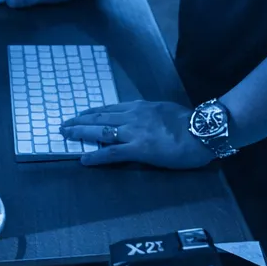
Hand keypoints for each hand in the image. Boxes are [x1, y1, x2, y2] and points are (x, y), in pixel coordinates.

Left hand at [60, 100, 214, 169]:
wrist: (203, 131)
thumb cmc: (189, 123)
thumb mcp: (165, 111)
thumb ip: (150, 115)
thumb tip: (143, 119)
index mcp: (140, 107)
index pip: (109, 108)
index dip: (91, 112)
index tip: (79, 115)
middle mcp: (133, 116)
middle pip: (99, 117)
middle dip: (79, 121)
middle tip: (63, 125)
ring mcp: (134, 132)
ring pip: (101, 130)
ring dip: (81, 133)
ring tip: (66, 136)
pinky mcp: (139, 149)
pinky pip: (112, 152)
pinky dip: (96, 155)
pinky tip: (84, 158)